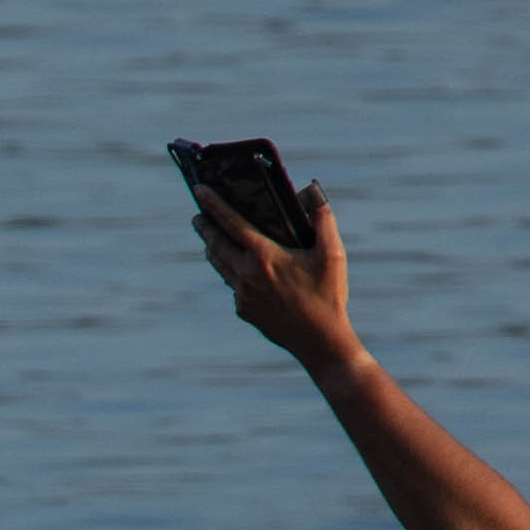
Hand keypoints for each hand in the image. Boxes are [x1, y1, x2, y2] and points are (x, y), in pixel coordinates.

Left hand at [198, 182, 352, 369]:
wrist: (318, 340)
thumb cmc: (328, 294)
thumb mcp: (332, 252)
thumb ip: (322, 218)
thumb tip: (311, 191)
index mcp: (264, 256)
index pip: (231, 223)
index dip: (213, 204)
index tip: (199, 189)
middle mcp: (246, 274)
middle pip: (216, 245)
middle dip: (205, 227)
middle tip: (197, 215)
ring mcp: (241, 295)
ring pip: (220, 266)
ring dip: (213, 249)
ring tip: (210, 238)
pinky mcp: (243, 310)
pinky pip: (233, 285)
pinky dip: (231, 271)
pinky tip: (236, 267)